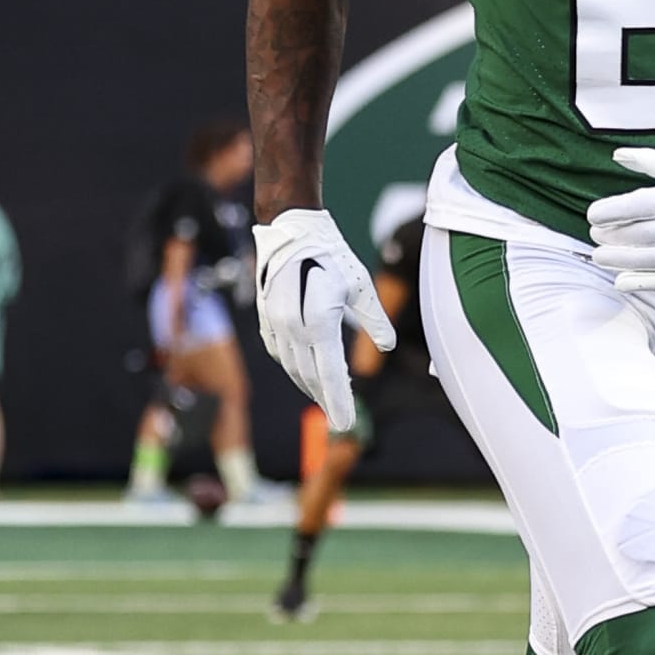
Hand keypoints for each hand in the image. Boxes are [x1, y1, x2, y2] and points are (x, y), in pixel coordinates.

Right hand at [253, 208, 394, 430]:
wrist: (291, 230)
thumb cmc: (331, 254)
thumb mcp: (360, 286)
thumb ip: (375, 319)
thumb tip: (388, 346)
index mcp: (320, 322)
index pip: (331, 374)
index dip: (339, 401)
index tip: (345, 424)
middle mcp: (294, 329)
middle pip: (310, 377)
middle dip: (326, 399)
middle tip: (340, 418)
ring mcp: (277, 325)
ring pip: (293, 367)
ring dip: (309, 386)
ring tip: (325, 399)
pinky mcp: (267, 319)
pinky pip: (279, 353)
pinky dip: (293, 367)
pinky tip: (303, 374)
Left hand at [586, 149, 654, 293]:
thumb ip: (653, 161)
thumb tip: (617, 155)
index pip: (648, 205)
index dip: (616, 211)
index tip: (593, 214)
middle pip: (649, 235)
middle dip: (616, 236)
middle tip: (594, 234)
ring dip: (623, 261)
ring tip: (599, 256)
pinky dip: (645, 283)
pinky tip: (620, 281)